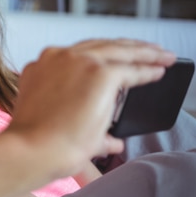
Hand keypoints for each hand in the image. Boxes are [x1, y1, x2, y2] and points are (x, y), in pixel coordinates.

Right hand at [9, 39, 175, 175]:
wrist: (32, 150)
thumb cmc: (37, 144)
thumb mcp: (55, 123)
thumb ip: (86, 126)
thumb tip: (113, 141)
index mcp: (42, 66)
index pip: (79, 54)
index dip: (102, 56)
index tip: (117, 59)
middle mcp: (58, 57)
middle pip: (101, 46)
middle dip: (127, 48)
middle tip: (148, 51)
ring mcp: (78, 61)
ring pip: (120, 50)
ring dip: (144, 53)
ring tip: (163, 56)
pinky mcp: (99, 73)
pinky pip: (132, 68)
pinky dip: (148, 69)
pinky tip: (160, 71)